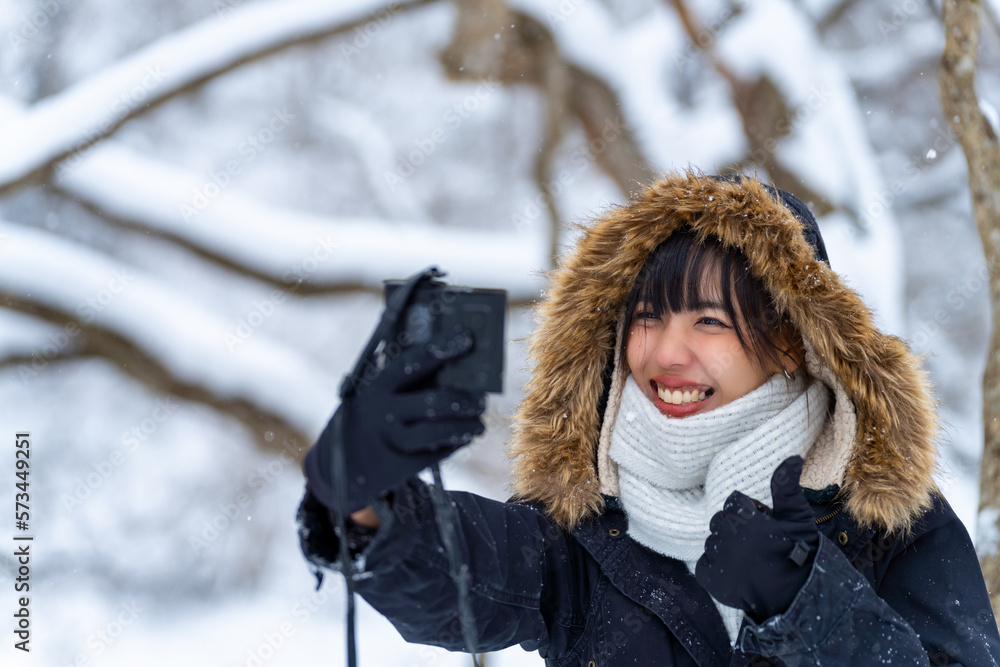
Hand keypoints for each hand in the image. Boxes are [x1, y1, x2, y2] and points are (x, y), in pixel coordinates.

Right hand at [303, 330, 485, 512]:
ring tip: (479, 423)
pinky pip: (435, 453)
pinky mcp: (399, 465)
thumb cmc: (368, 416)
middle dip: (465, 400)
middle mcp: (382, 411)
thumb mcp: (374, 393)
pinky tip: (464, 437)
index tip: (466, 339)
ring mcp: (391, 440)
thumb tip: (451, 363)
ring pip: (438, 432)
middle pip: (434, 402)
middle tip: (481, 400)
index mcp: (376, 386)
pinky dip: (454, 443)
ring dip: (466, 426)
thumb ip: (404, 380)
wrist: (339, 464)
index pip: (412, 361)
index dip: (441, 349)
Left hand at [695, 456, 818, 622]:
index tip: (765, 526)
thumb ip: (786, 486)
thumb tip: (792, 456)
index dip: (750, 513)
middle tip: (758, 543)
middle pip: (720, 521)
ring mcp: (717, 559)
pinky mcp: (710, 579)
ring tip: (749, 560)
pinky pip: (704, 563)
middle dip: (736, 528)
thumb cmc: (799, 554)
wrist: (797, 598)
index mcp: (746, 520)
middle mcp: (728, 538)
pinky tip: (736, 571)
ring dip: (726, 546)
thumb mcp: (797, 517)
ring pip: (712, 541)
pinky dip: (716, 566)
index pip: (734, 503)